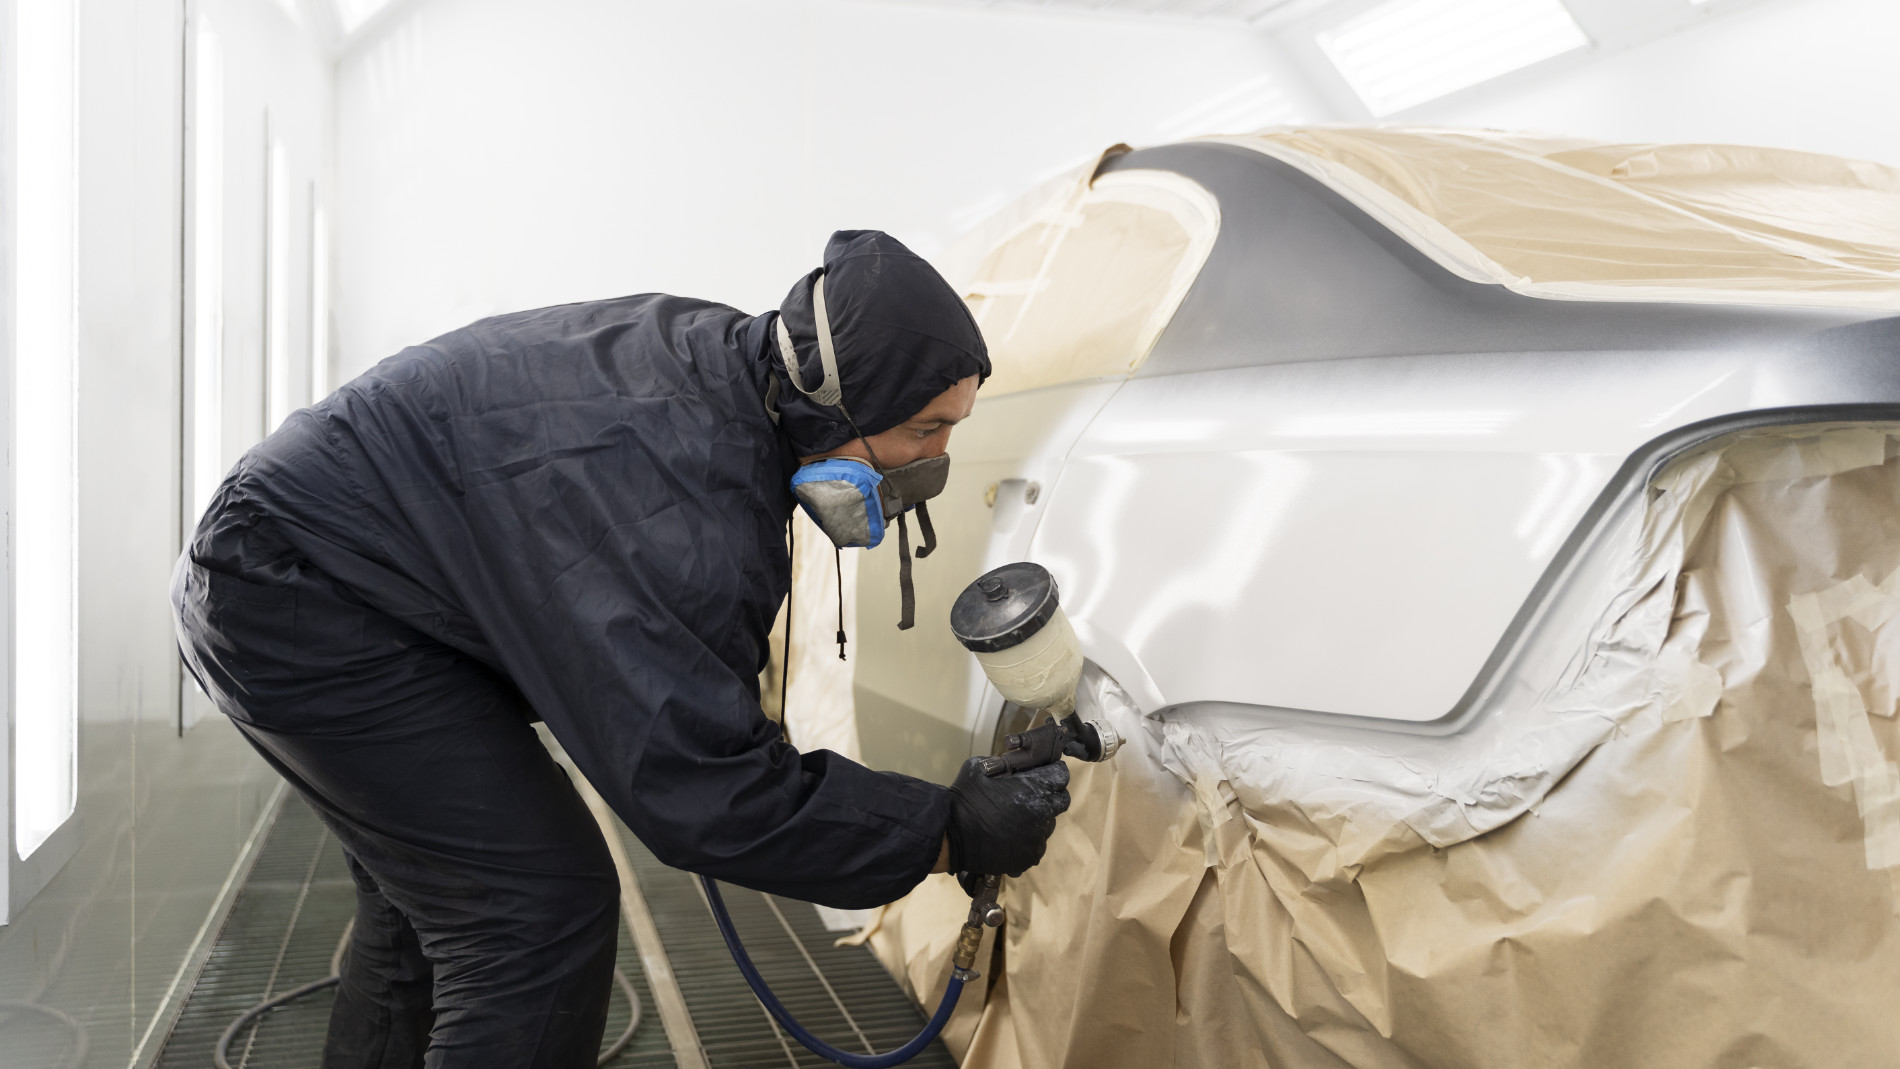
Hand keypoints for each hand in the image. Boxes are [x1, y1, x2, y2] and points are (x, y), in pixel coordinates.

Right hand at [943, 757, 1070, 880]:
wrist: (950, 836)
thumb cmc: (964, 798)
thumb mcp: (980, 767)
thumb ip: (1003, 763)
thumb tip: (1014, 763)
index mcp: (1033, 788)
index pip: (1061, 775)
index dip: (1053, 773)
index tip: (1044, 774)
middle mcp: (1041, 814)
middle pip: (1061, 801)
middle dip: (1049, 795)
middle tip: (1029, 795)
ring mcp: (1036, 839)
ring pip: (1048, 825)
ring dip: (1037, 819)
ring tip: (1014, 818)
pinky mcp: (1028, 858)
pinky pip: (1036, 845)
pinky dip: (1027, 840)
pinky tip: (1009, 835)